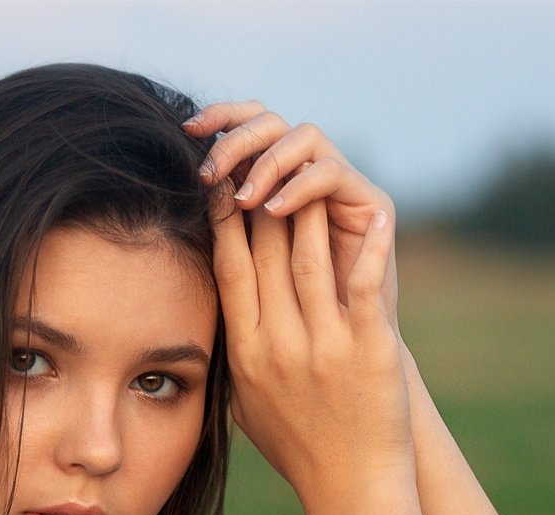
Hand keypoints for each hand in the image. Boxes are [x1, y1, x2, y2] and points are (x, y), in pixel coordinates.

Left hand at [185, 102, 398, 328]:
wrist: (347, 357)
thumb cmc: (289, 326)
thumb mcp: (244, 273)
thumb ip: (224, 234)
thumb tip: (181, 200)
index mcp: (275, 181)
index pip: (246, 126)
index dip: (219, 118)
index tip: (185, 129)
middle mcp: (309, 175)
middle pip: (271, 121)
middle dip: (235, 138)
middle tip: (210, 170)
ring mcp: (343, 186)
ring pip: (303, 137)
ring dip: (268, 163)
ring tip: (244, 198)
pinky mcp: (373, 202)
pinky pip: (331, 173)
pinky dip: (301, 186)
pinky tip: (275, 209)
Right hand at [207, 178, 411, 501]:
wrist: (351, 488)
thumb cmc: (299, 447)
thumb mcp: (245, 404)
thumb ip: (233, 356)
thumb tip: (216, 315)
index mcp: (246, 353)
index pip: (229, 271)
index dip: (224, 221)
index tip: (222, 183)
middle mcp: (279, 345)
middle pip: (266, 254)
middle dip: (261, 199)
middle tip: (263, 159)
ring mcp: (325, 347)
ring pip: (309, 260)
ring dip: (307, 210)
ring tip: (310, 171)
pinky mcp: (369, 351)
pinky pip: (365, 289)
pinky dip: (369, 251)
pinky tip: (373, 217)